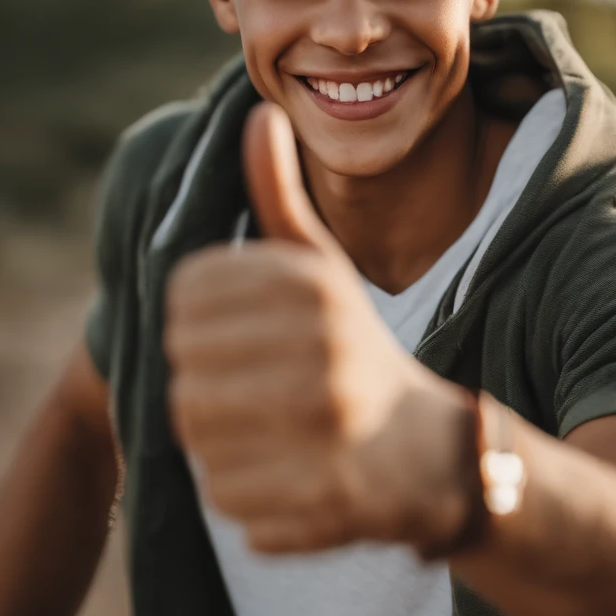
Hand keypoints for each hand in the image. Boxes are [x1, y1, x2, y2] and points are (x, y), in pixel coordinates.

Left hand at [165, 102, 476, 555]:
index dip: (202, 326)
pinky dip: (246, 494)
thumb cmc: (355, 348)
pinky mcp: (325, 501)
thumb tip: (258, 114)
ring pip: (198, 442)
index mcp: (312, 288)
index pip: (183, 303)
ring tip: (272, 433)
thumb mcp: (323, 268)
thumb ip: (280, 196)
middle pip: (184, 378)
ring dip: (223, 443)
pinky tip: (292, 475)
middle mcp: (322, 354)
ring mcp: (327, 433)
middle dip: (210, 389)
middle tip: (258, 395)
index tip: (244, 340)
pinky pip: (227, 499)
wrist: (432, 452)